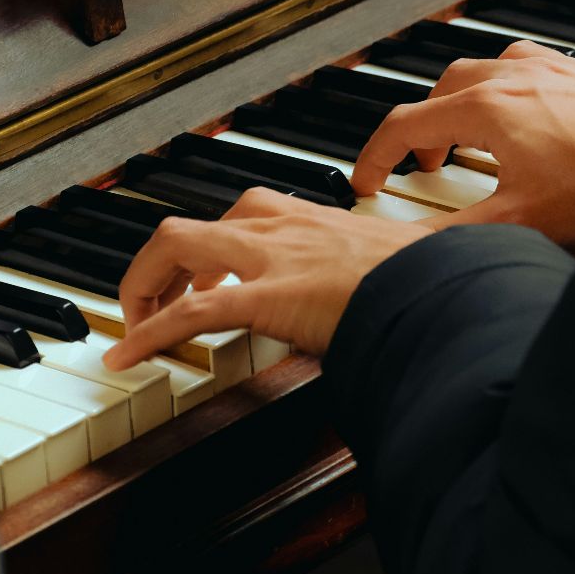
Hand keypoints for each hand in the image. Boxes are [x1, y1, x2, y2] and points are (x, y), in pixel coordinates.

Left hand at [103, 188, 431, 366]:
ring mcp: (271, 258)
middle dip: (162, 264)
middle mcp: (284, 227)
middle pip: (194, 225)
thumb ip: (408, 264)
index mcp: (316, 219)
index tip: (210, 274)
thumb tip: (440, 273)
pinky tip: (126, 358)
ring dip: (143, 284)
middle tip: (157, 300)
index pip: (246, 215)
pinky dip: (146, 334)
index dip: (216, 246)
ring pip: (176, 246)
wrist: (448, 291)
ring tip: (134, 323)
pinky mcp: (266, 297)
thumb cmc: (438, 280)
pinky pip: (188, 311)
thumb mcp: (415, 260)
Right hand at [352, 42, 574, 249]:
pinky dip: (505, 89)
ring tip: (471, 139)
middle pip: (441, 90)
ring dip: (464, 103)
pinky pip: (524, 68)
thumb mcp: (523, 221)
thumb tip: (412, 249)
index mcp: (486, 108)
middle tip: (426, 162)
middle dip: (423, 127)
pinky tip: (525, 118)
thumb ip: (459, 235)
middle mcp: (511, 75)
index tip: (367, 181)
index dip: (374, 156)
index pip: (405, 124)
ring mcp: (548, 67)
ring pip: (482, 71)